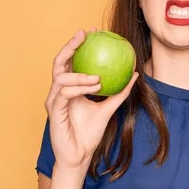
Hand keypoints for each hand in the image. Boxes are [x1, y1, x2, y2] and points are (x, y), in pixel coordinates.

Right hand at [45, 28, 137, 173]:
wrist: (80, 156)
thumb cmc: (90, 134)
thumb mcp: (109, 109)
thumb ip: (119, 92)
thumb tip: (135, 74)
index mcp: (69, 89)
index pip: (71, 62)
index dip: (78, 45)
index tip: (92, 32)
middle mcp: (59, 91)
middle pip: (59, 63)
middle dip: (70, 46)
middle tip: (84, 35)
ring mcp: (54, 100)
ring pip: (61, 77)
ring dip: (80, 75)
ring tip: (98, 77)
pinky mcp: (53, 111)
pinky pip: (64, 93)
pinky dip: (78, 88)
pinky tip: (93, 86)